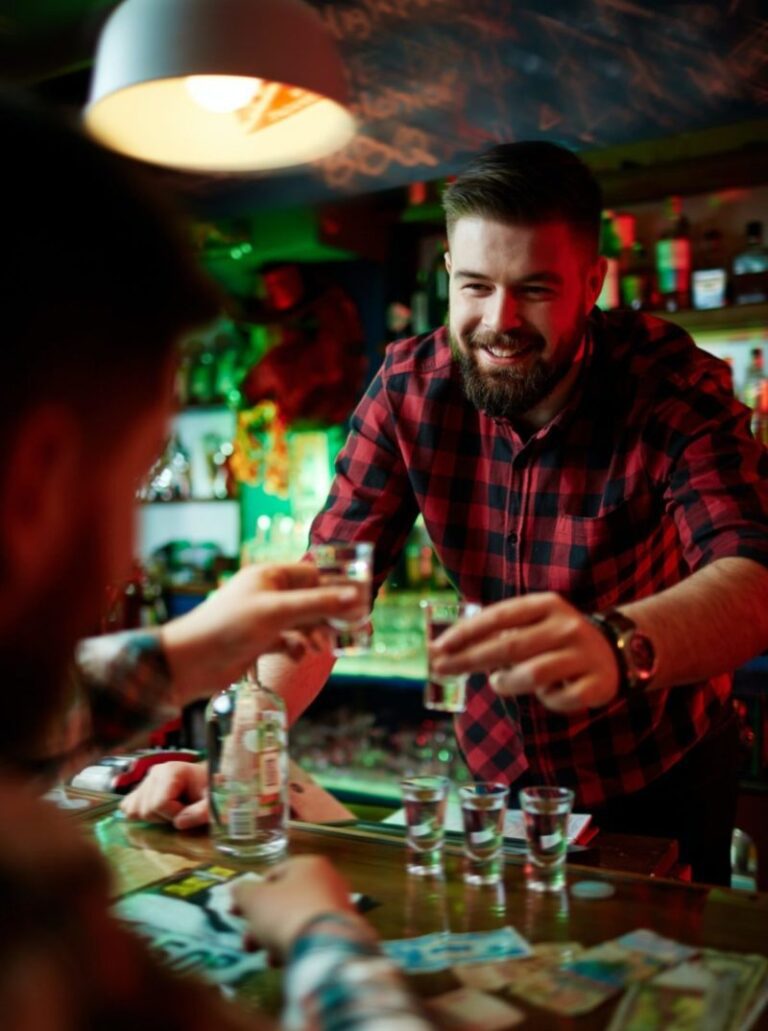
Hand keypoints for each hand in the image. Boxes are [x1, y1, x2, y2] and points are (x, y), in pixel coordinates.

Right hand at [119, 760, 208, 828]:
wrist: (209, 783)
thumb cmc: (211, 790)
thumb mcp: (214, 800)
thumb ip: (202, 811)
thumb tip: (179, 823)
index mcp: (170, 770)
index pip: (160, 804)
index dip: (176, 814)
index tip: (190, 810)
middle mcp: (154, 773)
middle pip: (146, 810)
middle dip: (166, 817)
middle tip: (183, 809)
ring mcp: (145, 781)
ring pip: (135, 811)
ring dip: (155, 817)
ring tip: (172, 809)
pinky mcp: (141, 790)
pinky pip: (129, 808)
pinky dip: (141, 815)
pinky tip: (159, 812)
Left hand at [159, 562, 358, 702]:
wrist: (191, 662)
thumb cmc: (230, 626)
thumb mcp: (279, 612)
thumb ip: (318, 604)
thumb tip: (356, 598)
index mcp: (269, 576)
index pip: (312, 574)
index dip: (336, 586)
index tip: (359, 600)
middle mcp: (267, 595)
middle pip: (310, 601)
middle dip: (328, 616)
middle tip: (352, 629)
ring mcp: (263, 620)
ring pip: (301, 624)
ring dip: (314, 635)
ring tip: (319, 649)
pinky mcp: (258, 643)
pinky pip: (288, 643)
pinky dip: (296, 649)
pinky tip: (297, 657)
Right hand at [231, 855, 365, 960]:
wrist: (324, 948)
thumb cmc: (286, 913)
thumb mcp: (255, 899)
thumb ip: (243, 891)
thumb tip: (237, 888)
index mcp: (309, 865)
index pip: (274, 874)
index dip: (251, 894)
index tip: (236, 913)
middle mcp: (328, 881)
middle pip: (285, 900)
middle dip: (261, 922)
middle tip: (247, 942)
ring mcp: (338, 907)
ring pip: (297, 920)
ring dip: (275, 938)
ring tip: (264, 957)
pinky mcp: (343, 932)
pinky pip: (312, 936)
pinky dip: (296, 945)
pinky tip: (282, 962)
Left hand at [429, 592, 619, 711]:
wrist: (620, 649)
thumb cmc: (559, 639)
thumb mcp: (535, 623)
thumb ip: (499, 632)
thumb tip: (448, 649)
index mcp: (547, 605)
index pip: (499, 616)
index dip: (467, 632)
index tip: (439, 646)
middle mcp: (566, 625)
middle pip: (508, 646)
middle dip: (469, 659)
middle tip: (442, 670)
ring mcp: (584, 654)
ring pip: (531, 675)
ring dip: (507, 683)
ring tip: (501, 682)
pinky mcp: (597, 684)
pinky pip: (557, 699)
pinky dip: (547, 700)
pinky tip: (551, 691)